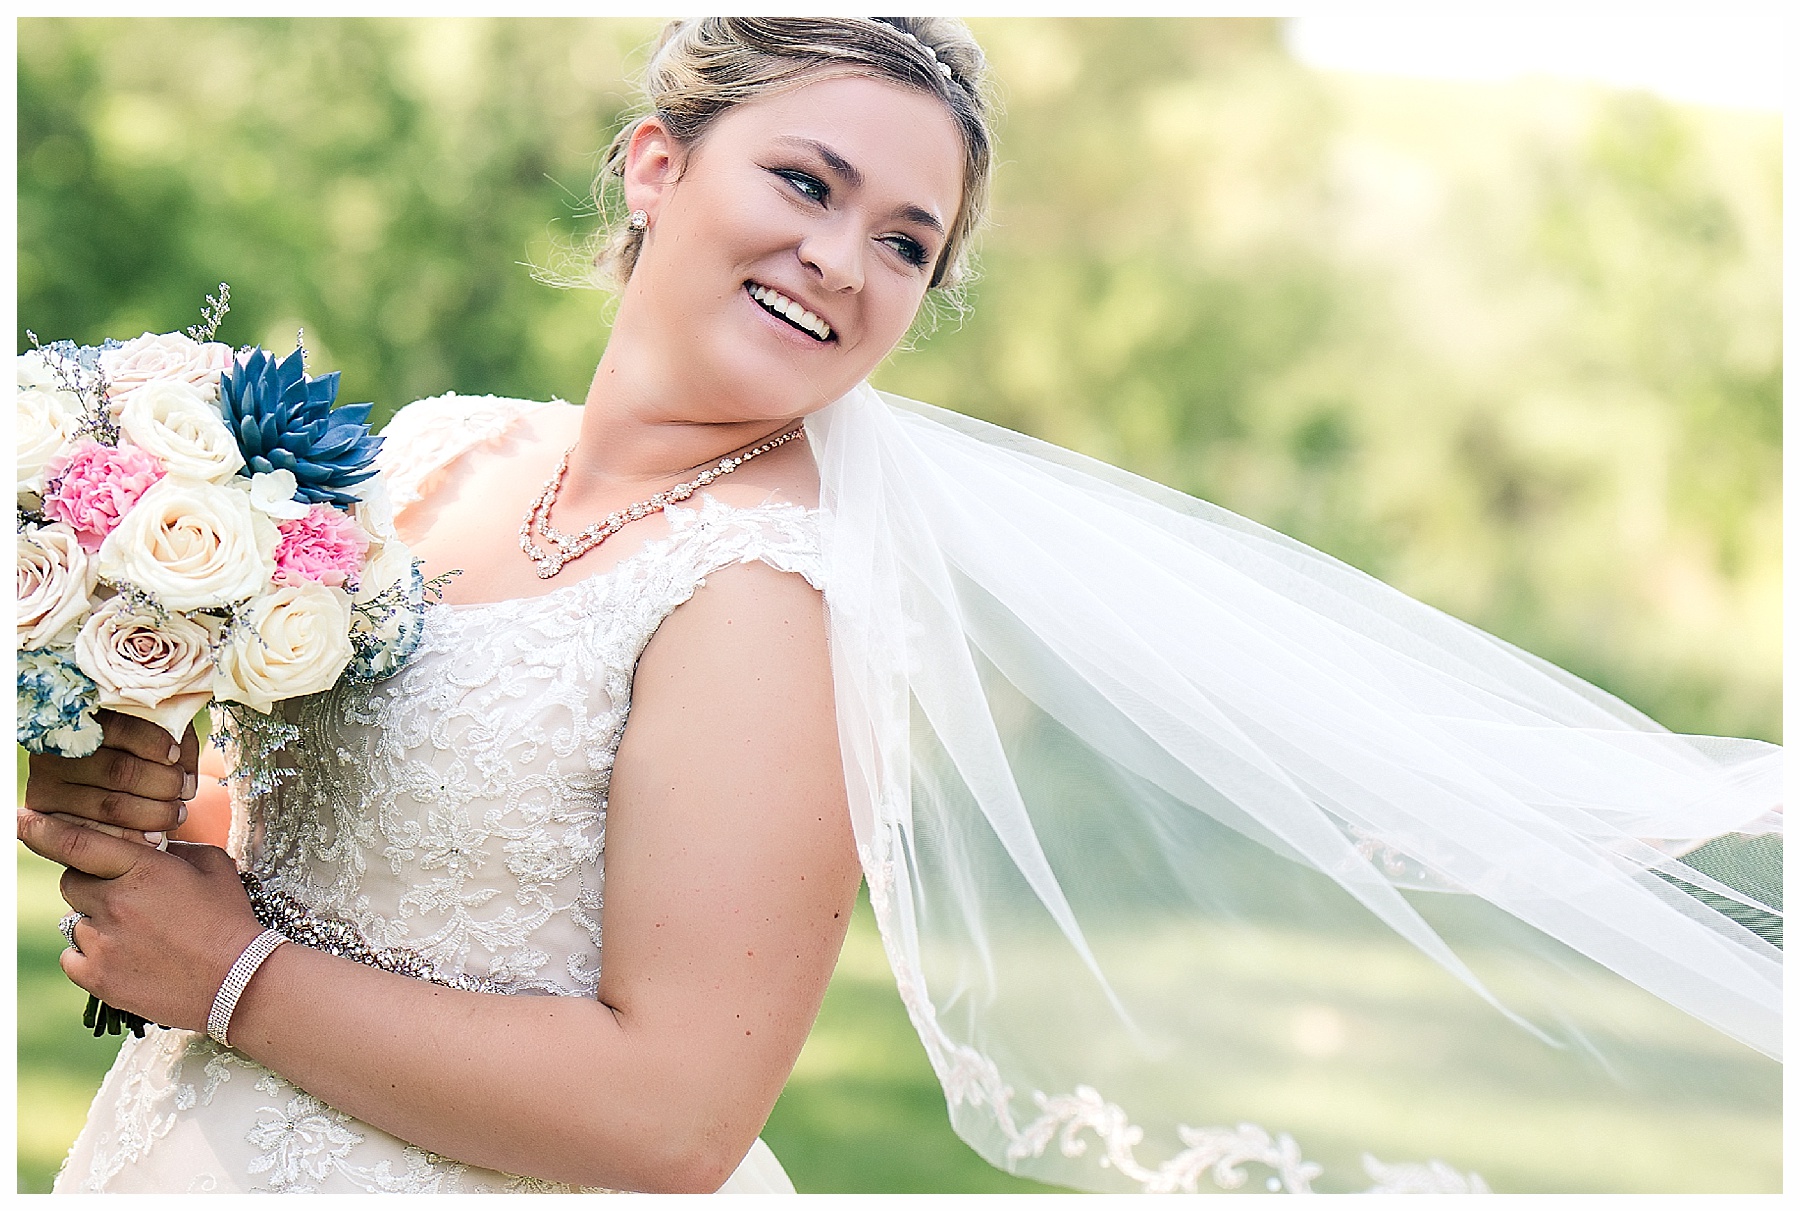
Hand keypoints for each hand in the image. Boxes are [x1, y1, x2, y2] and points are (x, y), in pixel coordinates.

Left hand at [17, 811, 264, 1033]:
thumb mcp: (214, 866)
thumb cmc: (229, 919)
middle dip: (91, 883)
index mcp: (142, 869)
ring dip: (98, 922)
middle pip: (71, 881)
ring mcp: (101, 943)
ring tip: (140, 937)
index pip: (76, 842)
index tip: (19, 819)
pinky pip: (72, 956)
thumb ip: (175, 848)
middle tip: (126, 897)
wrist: (239, 980)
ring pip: (76, 921)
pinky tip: (126, 958)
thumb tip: (152, 844)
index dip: (42, 829)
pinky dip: (90, 956)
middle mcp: (114, 903)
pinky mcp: (96, 978)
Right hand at [22, 710, 197, 846]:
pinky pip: (92, 834)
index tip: (174, 755)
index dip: (152, 742)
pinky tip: (153, 839)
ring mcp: (45, 786)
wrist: (87, 778)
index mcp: (78, 720)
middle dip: (163, 784)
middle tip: (182, 792)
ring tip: (176, 814)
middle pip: (119, 771)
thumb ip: (176, 743)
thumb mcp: (154, 731)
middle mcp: (54, 751)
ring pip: (110, 806)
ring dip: (153, 814)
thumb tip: (187, 787)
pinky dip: (129, 838)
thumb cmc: (133, 748)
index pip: (118, 727)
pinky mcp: (46, 816)